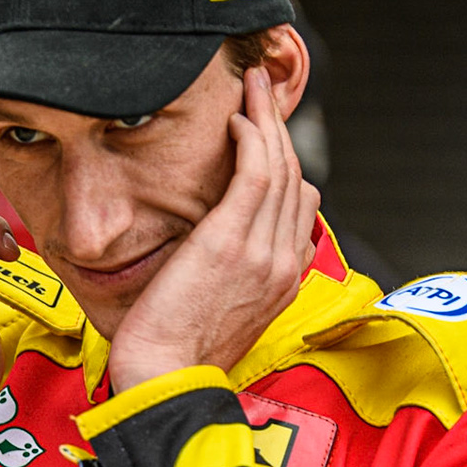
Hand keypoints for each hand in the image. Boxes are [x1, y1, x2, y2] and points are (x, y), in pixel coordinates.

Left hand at [106, 67, 321, 391]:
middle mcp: (284, 263)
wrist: (167, 380)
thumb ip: (230, 281)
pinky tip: (237, 117)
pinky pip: (256, 173)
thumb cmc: (175, 357)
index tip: (263, 139)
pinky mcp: (232, 241)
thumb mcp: (218, 317)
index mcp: (283, 281)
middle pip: (294, 178)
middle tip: (261, 91)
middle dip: (280, 128)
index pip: (300, 209)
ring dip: (268, 118)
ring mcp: (263, 252)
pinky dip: (252, 137)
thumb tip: (217, 256)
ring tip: (252, 86)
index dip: (286, 167)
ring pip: (280, 167)